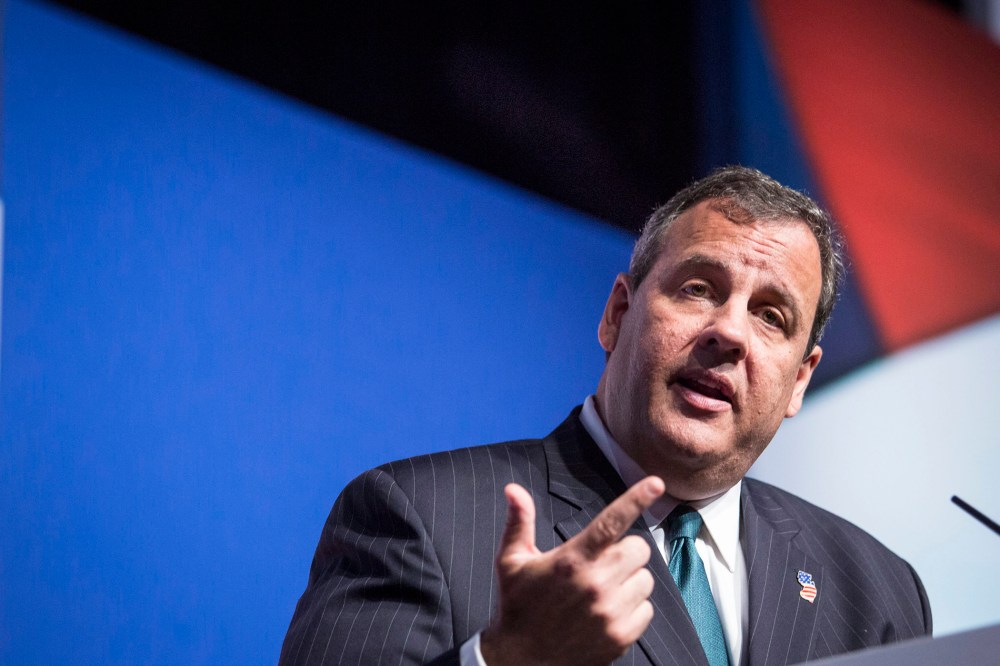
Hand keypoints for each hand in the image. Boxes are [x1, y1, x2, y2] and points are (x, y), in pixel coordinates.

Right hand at [480, 476, 664, 665]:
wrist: (521, 660)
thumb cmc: (518, 605)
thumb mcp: (512, 561)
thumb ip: (519, 522)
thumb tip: (513, 489)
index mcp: (571, 560)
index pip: (611, 522)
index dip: (636, 499)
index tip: (656, 483)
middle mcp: (595, 584)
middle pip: (638, 548)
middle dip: (624, 551)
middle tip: (602, 563)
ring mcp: (610, 612)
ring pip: (646, 579)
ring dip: (629, 580)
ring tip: (601, 590)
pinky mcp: (621, 636)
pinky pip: (647, 608)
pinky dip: (633, 608)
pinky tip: (607, 612)